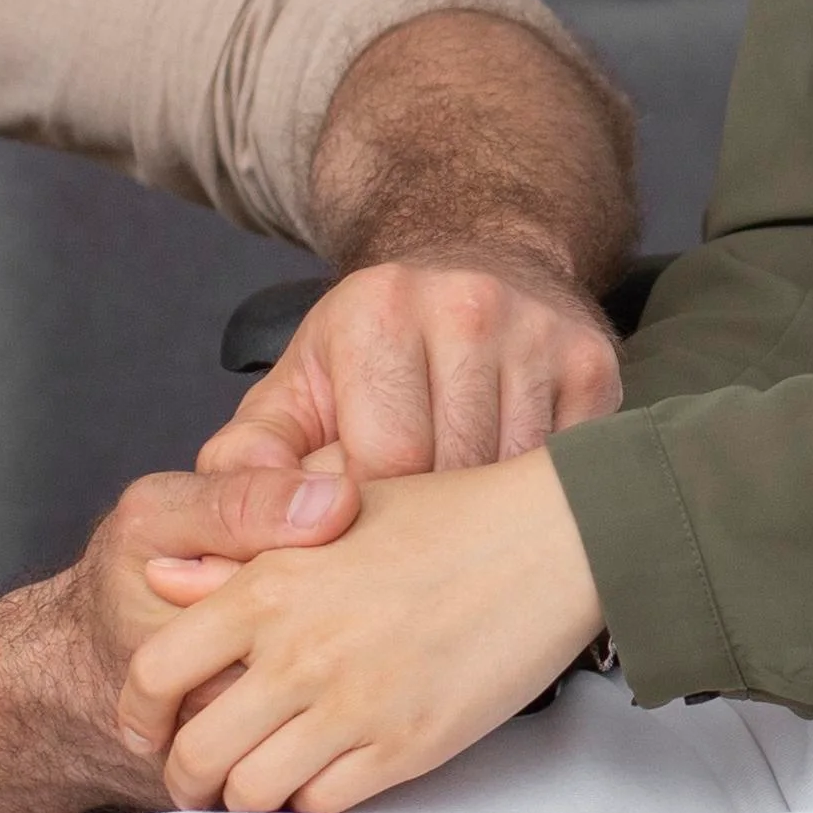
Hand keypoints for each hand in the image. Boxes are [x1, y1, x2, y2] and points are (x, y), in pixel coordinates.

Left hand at [120, 457, 604, 812]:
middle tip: (198, 779)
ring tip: (257, 786)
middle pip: (195, 753)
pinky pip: (324, 803)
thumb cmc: (455, 514)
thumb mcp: (335, 514)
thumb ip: (241, 553)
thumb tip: (164, 579)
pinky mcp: (407, 745)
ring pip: (253, 792)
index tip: (148, 728)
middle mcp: (298, 652)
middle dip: (185, 778)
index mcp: (269, 585)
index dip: (138, 714)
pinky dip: (310, 802)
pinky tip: (321, 778)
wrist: (559, 539)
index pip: (155, 672)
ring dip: (244, 799)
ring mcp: (353, 705)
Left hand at [152, 254, 619, 594]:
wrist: (478, 258)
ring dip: (484, 521)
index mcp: (376, 312)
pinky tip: (508, 502)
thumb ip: (248, 460)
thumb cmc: (374, 348)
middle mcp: (466, 307)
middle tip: (408, 554)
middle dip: (426, 528)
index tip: (360, 539)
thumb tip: (216, 544)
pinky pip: (565, 469)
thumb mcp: (297, 387)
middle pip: (453, 474)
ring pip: (514, 480)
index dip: (367, 522)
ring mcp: (540, 332)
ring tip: (456, 536)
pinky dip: (535, 500)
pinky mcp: (596, 362)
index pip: (382, 465)